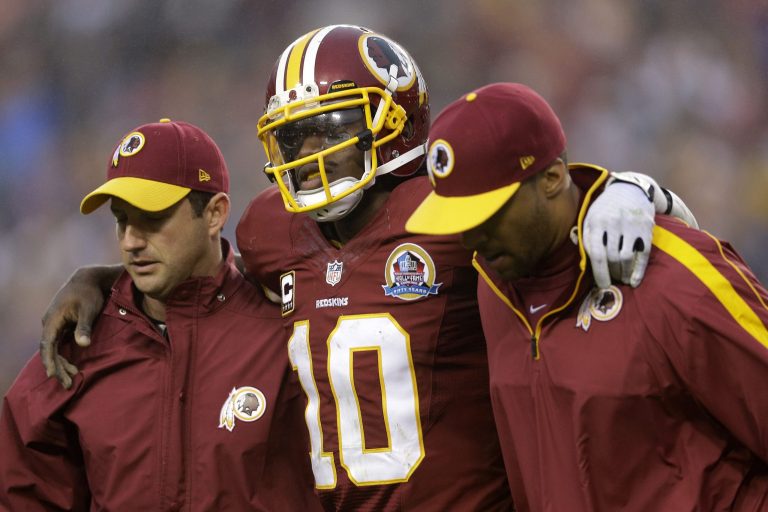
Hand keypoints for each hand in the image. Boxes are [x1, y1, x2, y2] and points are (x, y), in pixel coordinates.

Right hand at [39, 266, 115, 387]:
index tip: (52, 375)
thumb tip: (82, 344)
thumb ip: (84, 327)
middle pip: (49, 350)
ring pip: (54, 348)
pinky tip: (73, 366)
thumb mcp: (88, 310)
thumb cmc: (89, 294)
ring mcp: (54, 325)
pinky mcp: (62, 326)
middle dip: (57, 367)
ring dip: (61, 363)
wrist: (88, 280)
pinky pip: (59, 344)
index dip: (49, 361)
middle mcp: (49, 324)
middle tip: (68, 384)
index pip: (46, 345)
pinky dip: (64, 355)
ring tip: (72, 378)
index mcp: (52, 320)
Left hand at [583, 182, 654, 288]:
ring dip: (624, 273)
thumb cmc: (605, 208)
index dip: (599, 272)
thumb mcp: (589, 217)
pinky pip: (643, 254)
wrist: (630, 189)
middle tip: (611, 282)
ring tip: (621, 280)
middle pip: (612, 257)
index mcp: (596, 222)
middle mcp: (613, 223)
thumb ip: (584, 236)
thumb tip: (581, 259)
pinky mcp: (645, 228)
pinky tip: (634, 281)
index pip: (597, 253)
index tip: (601, 285)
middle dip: (611, 274)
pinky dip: (638, 270)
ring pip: (626, 257)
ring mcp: (631, 226)